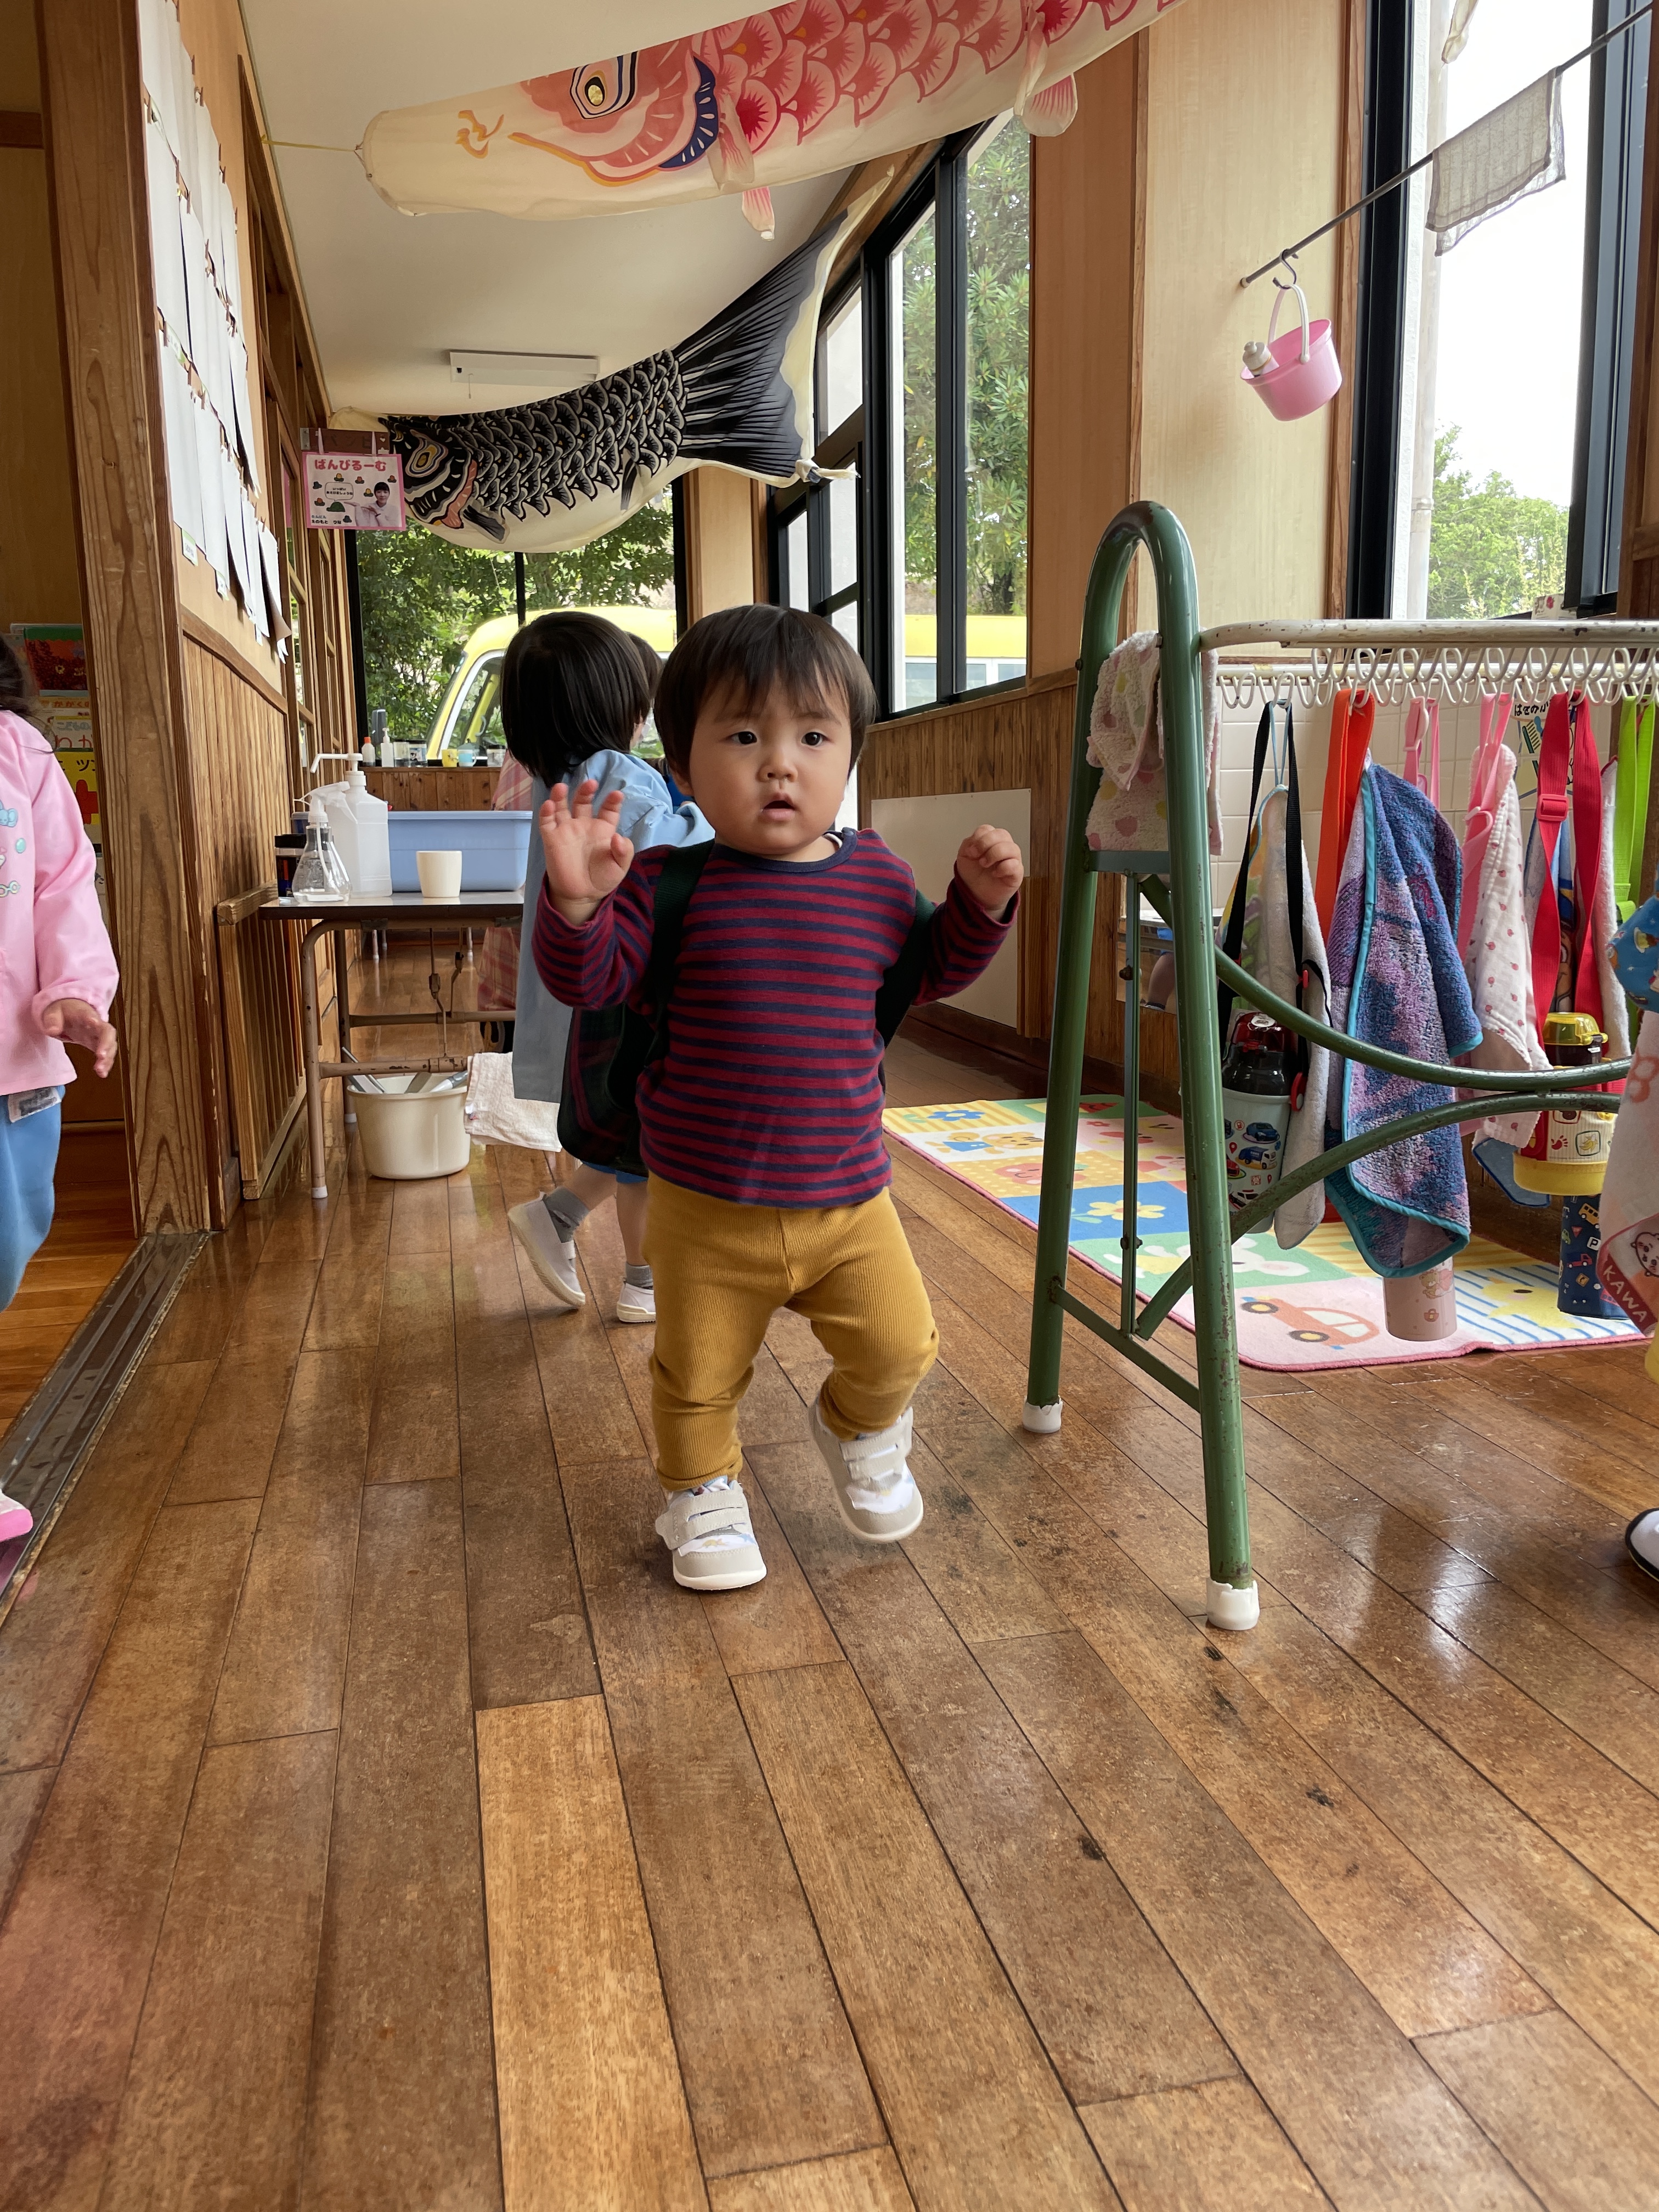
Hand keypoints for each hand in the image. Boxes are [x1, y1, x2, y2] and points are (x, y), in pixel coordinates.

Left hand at [41, 998, 117, 1078]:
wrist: (70, 1011)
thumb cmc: (64, 1011)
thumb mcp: (53, 1012)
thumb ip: (52, 1020)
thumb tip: (52, 1030)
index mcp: (84, 1014)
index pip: (90, 1015)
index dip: (94, 1020)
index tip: (95, 1023)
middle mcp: (96, 1024)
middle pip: (107, 1032)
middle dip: (106, 1044)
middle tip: (101, 1056)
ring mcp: (99, 1035)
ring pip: (110, 1045)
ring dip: (107, 1058)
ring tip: (101, 1071)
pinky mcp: (98, 1044)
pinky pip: (106, 1054)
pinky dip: (105, 1064)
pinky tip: (102, 1073)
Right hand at [539, 779, 635, 921]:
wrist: (582, 895)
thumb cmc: (602, 878)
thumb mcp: (620, 867)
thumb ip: (624, 852)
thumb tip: (619, 837)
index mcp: (602, 829)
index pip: (608, 809)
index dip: (612, 801)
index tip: (617, 794)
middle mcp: (583, 825)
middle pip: (583, 802)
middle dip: (586, 792)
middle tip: (591, 783)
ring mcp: (566, 830)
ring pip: (561, 807)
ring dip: (560, 796)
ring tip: (561, 786)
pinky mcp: (552, 839)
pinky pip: (546, 823)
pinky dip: (545, 812)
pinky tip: (548, 804)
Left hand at [955, 826, 1022, 916]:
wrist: (975, 894)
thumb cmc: (973, 874)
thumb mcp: (964, 856)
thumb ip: (969, 844)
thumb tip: (976, 841)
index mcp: (990, 840)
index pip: (988, 829)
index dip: (979, 838)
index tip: (970, 851)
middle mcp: (1003, 847)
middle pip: (1002, 834)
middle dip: (986, 843)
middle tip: (977, 856)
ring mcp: (1012, 859)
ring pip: (1012, 848)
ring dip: (995, 854)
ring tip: (984, 864)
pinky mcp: (1017, 873)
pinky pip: (1015, 865)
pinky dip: (1003, 868)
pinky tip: (995, 873)